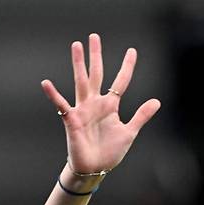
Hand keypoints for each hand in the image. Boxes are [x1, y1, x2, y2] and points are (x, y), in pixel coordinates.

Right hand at [42, 33, 160, 173]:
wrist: (95, 168)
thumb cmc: (110, 150)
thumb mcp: (130, 132)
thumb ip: (142, 116)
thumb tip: (157, 101)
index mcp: (110, 105)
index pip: (120, 81)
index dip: (127, 67)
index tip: (132, 50)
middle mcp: (95, 103)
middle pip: (96, 74)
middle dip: (96, 56)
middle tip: (94, 36)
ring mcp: (82, 110)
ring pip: (81, 82)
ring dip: (78, 64)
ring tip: (76, 46)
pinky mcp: (71, 120)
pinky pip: (61, 105)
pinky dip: (54, 95)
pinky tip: (46, 83)